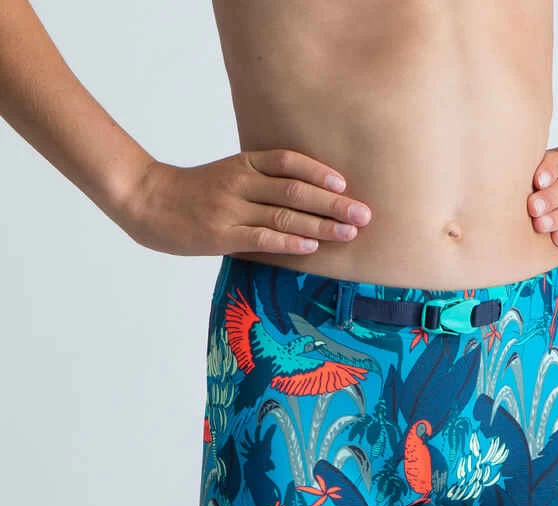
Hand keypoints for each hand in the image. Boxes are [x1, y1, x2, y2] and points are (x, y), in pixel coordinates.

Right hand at [118, 149, 371, 255]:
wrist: (146, 202)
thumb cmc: (193, 192)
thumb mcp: (228, 175)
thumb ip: (260, 181)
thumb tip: (304, 196)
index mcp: (243, 164)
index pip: (288, 161)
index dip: (318, 171)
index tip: (345, 183)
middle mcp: (240, 183)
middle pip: (295, 189)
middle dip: (334, 202)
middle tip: (364, 213)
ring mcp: (231, 209)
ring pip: (284, 214)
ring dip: (322, 224)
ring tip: (349, 231)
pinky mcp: (222, 234)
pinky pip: (263, 237)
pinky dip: (291, 240)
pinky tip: (313, 245)